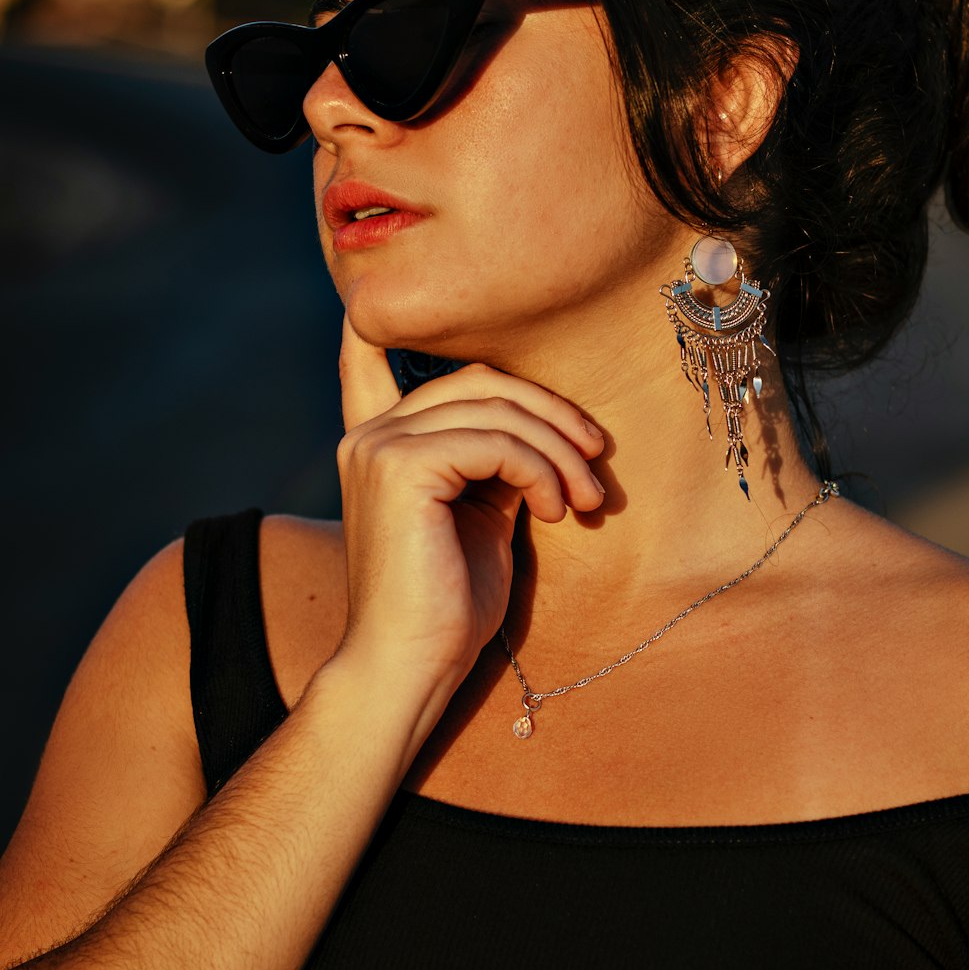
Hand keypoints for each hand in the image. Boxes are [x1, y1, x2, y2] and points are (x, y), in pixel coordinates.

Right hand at [329, 315, 604, 733]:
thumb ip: (493, 462)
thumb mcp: (480, 516)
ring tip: (586, 500)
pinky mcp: (400, 465)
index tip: (385, 300)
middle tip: (597, 461)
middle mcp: (370, 434)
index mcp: (380, 443)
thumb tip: (538, 429)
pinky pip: (496, 439)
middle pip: (479, 378)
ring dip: (559, 447)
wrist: (411, 669)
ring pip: (495, 403)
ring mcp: (379, 445)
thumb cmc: (450, 606)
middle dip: (552, 412)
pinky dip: (541, 469)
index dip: (380, 322)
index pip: (369, 360)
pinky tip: (555, 509)